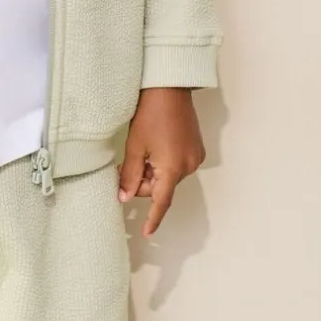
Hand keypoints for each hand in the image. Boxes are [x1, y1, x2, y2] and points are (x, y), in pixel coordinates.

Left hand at [117, 87, 205, 236]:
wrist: (169, 88)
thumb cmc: (151, 113)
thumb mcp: (134, 146)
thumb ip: (128, 175)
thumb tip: (123, 196)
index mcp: (173, 168)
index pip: (161, 202)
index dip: (153, 218)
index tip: (147, 232)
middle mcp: (189, 166)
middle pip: (161, 188)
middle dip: (142, 182)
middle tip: (125, 166)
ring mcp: (195, 157)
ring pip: (168, 176)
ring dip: (153, 171)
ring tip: (141, 150)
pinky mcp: (197, 148)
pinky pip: (177, 165)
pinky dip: (164, 163)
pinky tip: (154, 145)